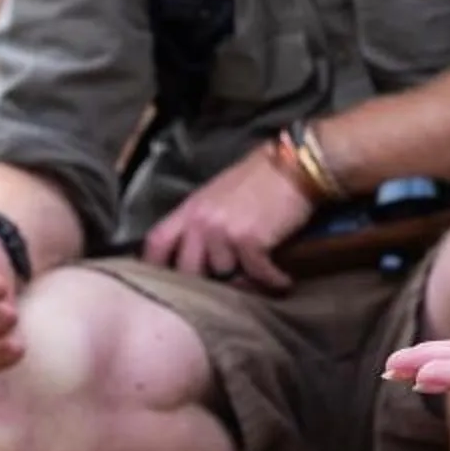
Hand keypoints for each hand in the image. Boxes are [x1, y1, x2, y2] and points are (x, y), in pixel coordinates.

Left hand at [141, 145, 308, 287]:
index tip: (163, 282)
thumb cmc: (261, 177)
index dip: (155, 265)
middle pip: (187, 269)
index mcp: (190, 208)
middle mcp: (201, 221)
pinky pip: (257, 274)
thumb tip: (201, 249)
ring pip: (225, 274)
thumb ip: (204, 219)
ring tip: (260, 272)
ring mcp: (223, 232)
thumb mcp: (219, 194)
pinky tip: (283, 279)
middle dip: (205, 281)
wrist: (294, 166)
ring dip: (244, 277)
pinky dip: (273, 280)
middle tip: (224, 284)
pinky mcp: (250, 241)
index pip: (157, 242)